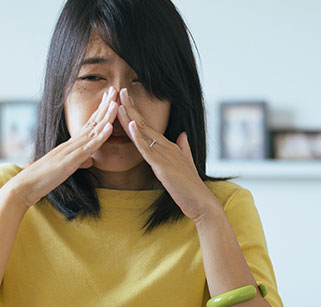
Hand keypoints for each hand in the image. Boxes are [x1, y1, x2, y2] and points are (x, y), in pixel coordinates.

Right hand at [9, 87, 119, 208]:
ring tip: (116, 102)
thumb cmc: (41, 179)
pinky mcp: (70, 161)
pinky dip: (99, 137)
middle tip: (115, 90)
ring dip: (105, 116)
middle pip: (91, 122)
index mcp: (70, 145)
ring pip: (91, 131)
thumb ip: (78, 162)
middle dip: (104, 106)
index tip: (109, 99)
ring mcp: (70, 151)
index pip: (88, 125)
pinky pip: (88, 147)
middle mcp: (70, 144)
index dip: (100, 111)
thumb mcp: (64, 169)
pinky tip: (109, 127)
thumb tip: (90, 161)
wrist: (24, 186)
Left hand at [116, 87, 218, 221]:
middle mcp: (165, 146)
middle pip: (144, 124)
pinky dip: (139, 137)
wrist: (200, 201)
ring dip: (131, 117)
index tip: (125, 99)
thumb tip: (183, 135)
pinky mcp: (162, 166)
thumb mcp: (186, 162)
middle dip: (131, 107)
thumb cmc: (190, 186)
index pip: (148, 126)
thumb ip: (183, 148)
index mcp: (167, 146)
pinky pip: (147, 149)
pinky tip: (131, 125)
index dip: (136, 113)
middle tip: (119, 90)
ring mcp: (164, 155)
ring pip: (143, 133)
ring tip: (121, 102)